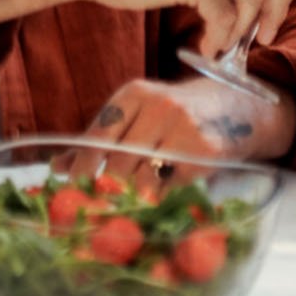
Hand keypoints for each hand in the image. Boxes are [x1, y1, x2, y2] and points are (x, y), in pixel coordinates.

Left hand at [78, 78, 294, 177]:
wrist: (238, 107)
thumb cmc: (178, 114)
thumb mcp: (140, 112)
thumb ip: (102, 137)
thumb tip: (57, 167)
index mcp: (135, 93)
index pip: (98, 134)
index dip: (84, 166)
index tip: (73, 187)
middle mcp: (159, 105)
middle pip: (119, 161)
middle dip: (111, 186)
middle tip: (106, 202)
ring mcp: (184, 127)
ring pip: (143, 178)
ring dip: (136, 195)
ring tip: (136, 198)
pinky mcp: (206, 152)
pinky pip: (171, 187)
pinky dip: (162, 197)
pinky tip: (163, 195)